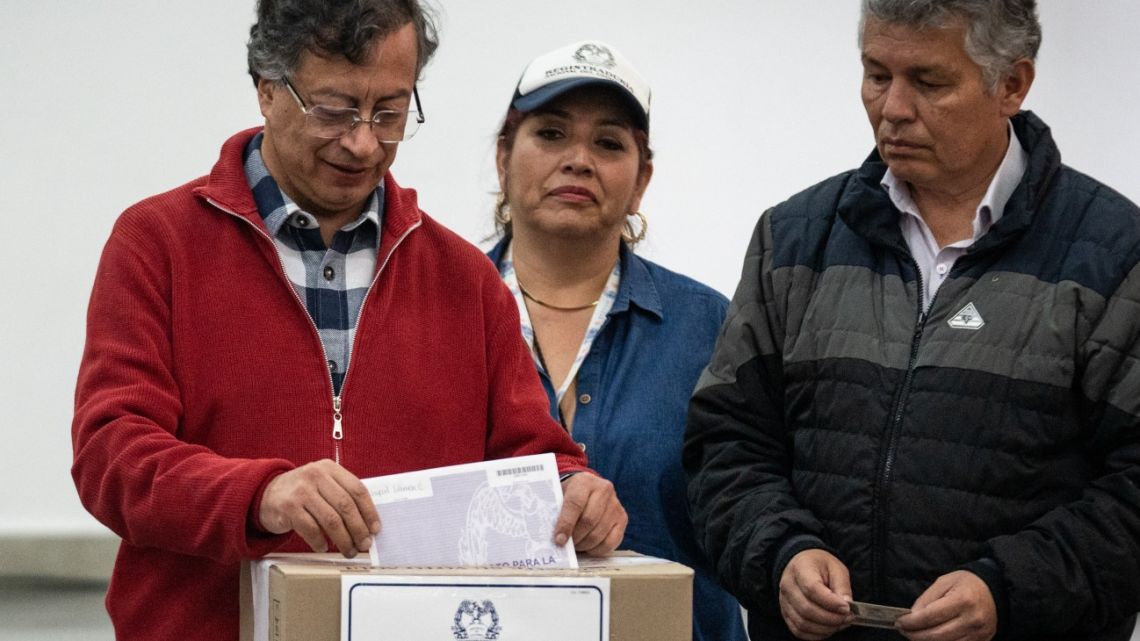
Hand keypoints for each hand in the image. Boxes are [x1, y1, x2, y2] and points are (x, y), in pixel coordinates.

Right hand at [258, 459, 380, 557]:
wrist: (265, 493)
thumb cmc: (303, 492)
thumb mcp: (323, 483)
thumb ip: (342, 495)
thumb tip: (368, 524)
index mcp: (330, 468)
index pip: (357, 490)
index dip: (369, 511)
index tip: (375, 529)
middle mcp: (316, 475)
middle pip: (346, 506)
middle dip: (358, 529)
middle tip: (364, 545)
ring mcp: (301, 491)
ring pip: (331, 520)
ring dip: (343, 540)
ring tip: (349, 551)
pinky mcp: (288, 507)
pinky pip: (311, 529)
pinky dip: (320, 542)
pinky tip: (324, 547)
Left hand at [554, 473, 626, 555]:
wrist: (588, 488)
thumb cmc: (569, 495)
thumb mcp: (560, 495)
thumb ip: (556, 512)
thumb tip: (554, 537)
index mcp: (585, 481)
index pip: (575, 504)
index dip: (566, 524)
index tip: (559, 540)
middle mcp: (604, 489)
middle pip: (589, 520)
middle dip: (575, 537)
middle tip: (565, 546)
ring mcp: (615, 504)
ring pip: (599, 534)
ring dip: (584, 545)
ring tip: (575, 546)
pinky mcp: (622, 518)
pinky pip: (611, 542)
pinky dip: (597, 550)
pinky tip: (588, 548)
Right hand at [779, 549, 853, 639]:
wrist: (802, 564)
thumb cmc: (820, 566)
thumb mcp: (836, 568)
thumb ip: (843, 586)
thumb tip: (847, 605)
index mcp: (800, 568)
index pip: (812, 589)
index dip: (831, 602)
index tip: (847, 608)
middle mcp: (788, 585)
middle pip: (807, 609)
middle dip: (831, 618)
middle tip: (848, 618)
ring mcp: (784, 601)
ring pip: (803, 623)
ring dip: (825, 628)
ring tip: (840, 623)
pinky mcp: (786, 613)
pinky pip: (798, 631)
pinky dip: (816, 634)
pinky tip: (829, 628)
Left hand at [896, 570, 995, 640]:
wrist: (995, 590)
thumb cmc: (966, 583)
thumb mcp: (944, 582)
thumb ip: (926, 599)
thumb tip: (911, 616)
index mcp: (962, 600)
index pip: (930, 616)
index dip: (911, 622)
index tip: (899, 622)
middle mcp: (972, 619)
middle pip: (937, 635)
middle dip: (915, 635)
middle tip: (903, 631)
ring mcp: (978, 633)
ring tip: (914, 635)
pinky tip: (930, 639)